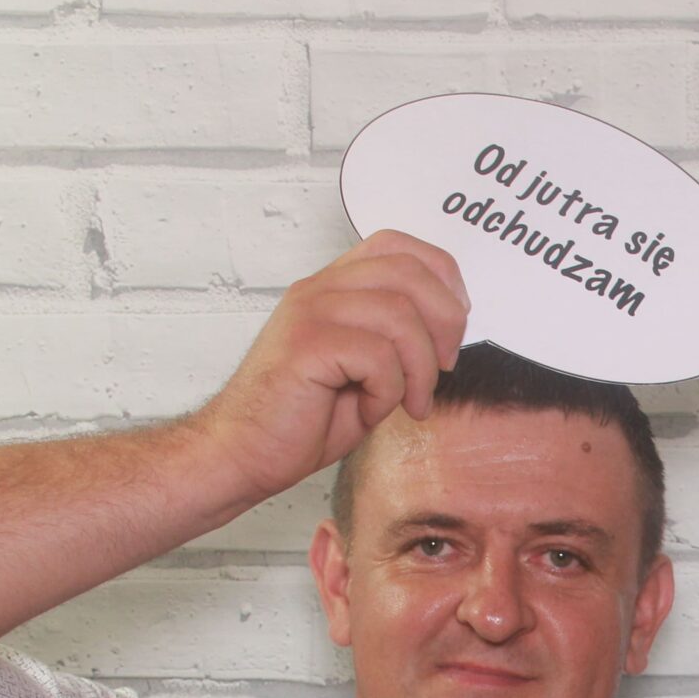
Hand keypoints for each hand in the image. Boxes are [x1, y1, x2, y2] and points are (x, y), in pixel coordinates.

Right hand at [185, 231, 470, 507]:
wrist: (245, 451)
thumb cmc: (304, 417)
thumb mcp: (366, 368)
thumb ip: (398, 337)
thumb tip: (449, 331)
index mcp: (334, 287)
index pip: (398, 246)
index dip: (442, 278)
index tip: (454, 325)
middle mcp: (321, 289)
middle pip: (409, 272)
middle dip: (445, 324)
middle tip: (440, 369)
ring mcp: (310, 312)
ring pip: (400, 316)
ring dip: (419, 369)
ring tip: (408, 402)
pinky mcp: (306, 345)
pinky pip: (377, 356)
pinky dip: (388, 391)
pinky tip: (369, 410)